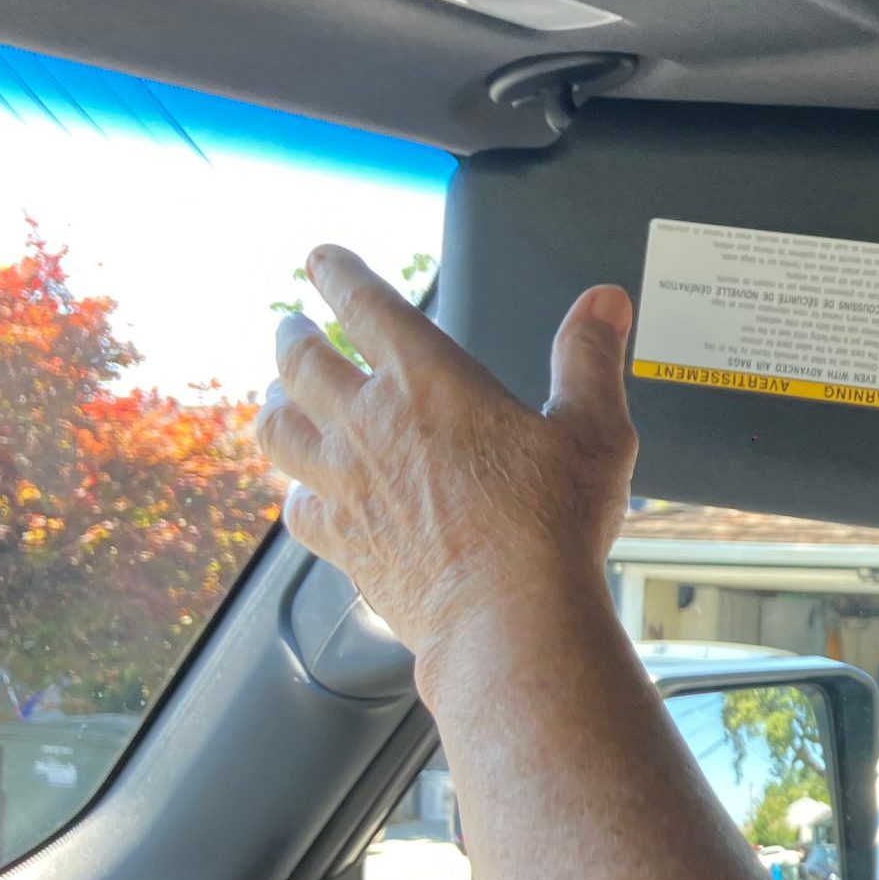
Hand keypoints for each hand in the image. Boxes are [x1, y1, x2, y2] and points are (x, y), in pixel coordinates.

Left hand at [256, 245, 638, 662]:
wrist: (508, 619)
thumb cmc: (552, 525)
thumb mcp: (593, 429)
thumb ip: (590, 359)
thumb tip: (603, 303)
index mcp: (427, 381)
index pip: (365, 305)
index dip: (338, 273)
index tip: (321, 260)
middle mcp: (370, 424)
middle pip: (301, 362)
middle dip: (293, 335)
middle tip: (291, 326)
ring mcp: (346, 485)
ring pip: (280, 429)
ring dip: (275, 405)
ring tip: (278, 397)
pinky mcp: (342, 542)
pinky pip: (296, 506)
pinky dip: (296, 491)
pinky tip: (305, 494)